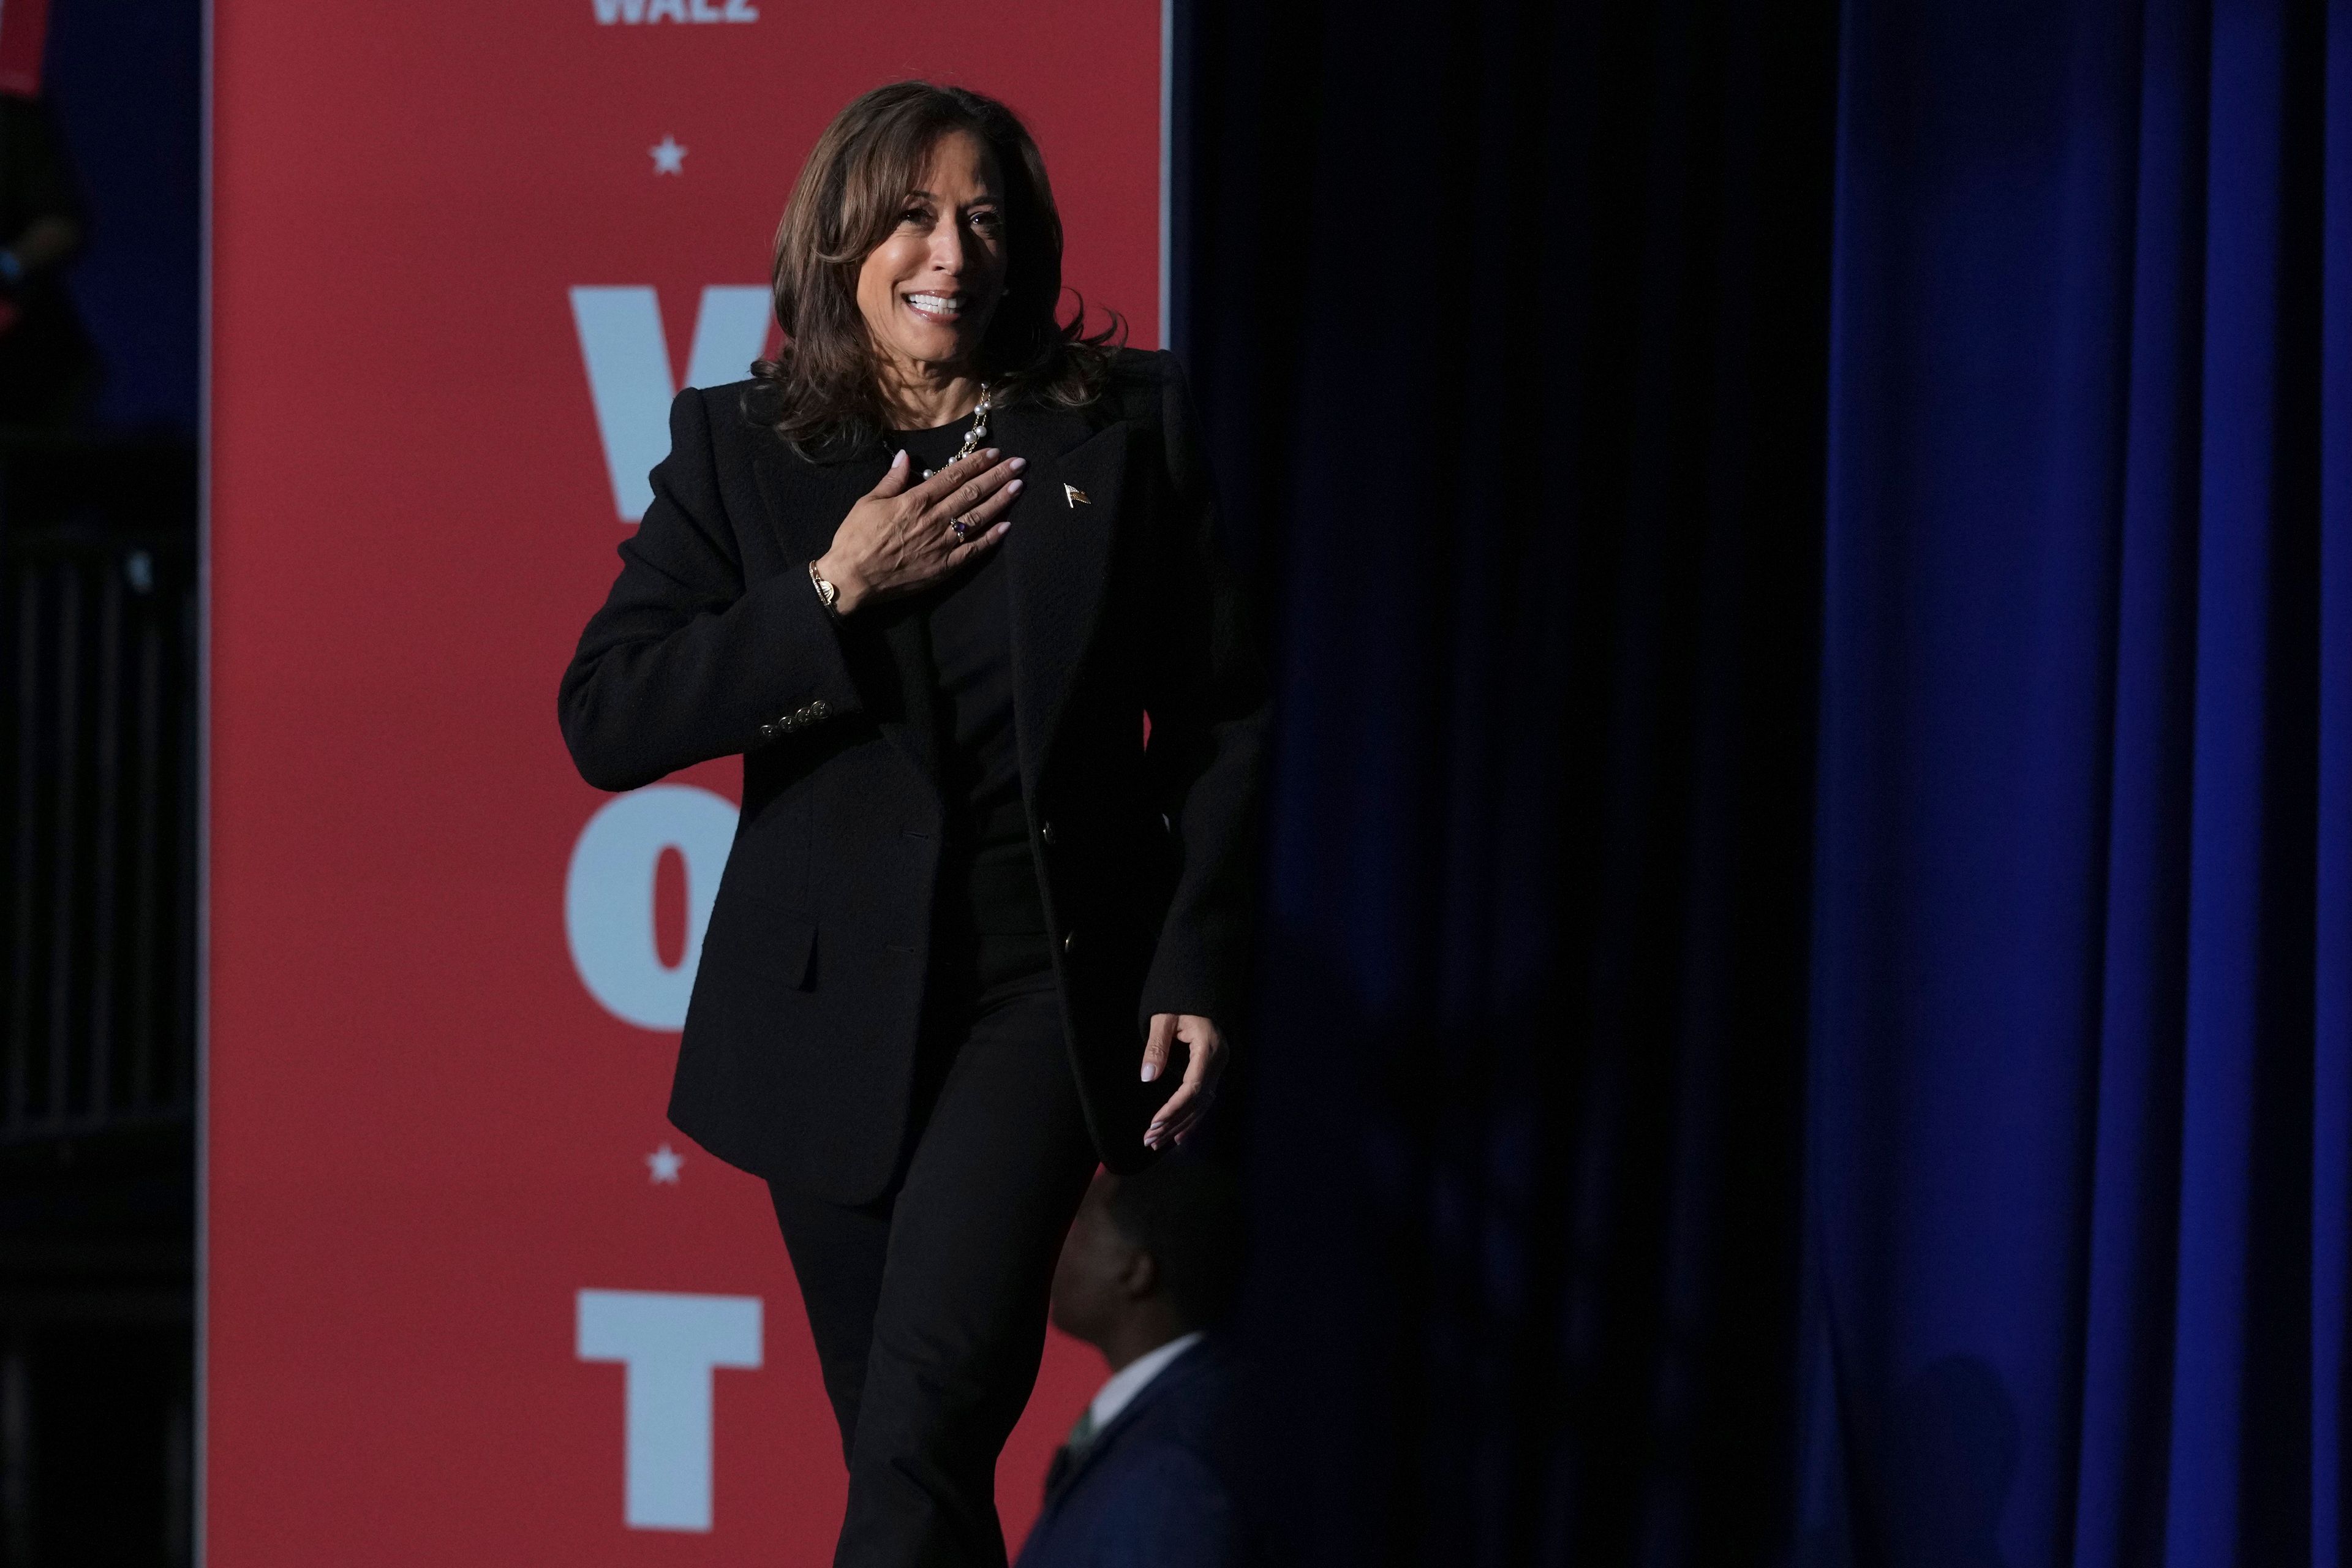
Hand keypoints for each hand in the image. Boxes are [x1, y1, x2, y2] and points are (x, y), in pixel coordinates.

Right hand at [816, 447, 1024, 613]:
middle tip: (1019, 463)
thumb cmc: (856, 539)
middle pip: (972, 493)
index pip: (953, 476)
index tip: (995, 452)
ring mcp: (942, 544)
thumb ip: (892, 480)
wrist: (852, 579)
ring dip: (1000, 501)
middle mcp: (934, 519)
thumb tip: (905, 456)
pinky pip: (973, 550)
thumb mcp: (868, 502)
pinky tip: (1007, 526)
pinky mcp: (944, 567)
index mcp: (915, 501)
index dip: (976, 462)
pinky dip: (991, 538)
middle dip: (998, 476)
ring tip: (1019, 486)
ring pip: (978, 518)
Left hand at [1141, 1013, 1226, 1149]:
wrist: (1199, 994)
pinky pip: (1205, 1100)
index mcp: (1208, 1048)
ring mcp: (1219, 1067)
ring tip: (1156, 1143)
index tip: (1154, 1123)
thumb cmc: (1179, 1002)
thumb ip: (1156, 1047)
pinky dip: (1191, 1119)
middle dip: (1173, 1123)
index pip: (1193, 1087)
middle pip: (1198, 1102)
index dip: (1174, 1108)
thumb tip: (1148, 1077)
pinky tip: (1179, 1136)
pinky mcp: (1213, 1070)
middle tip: (1149, 1141)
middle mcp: (1218, 1061)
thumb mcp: (1163, 1019)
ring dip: (1180, 1125)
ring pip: (1202, 1105)